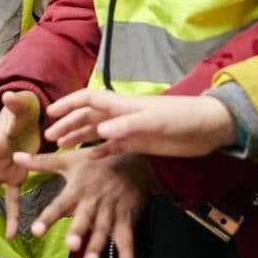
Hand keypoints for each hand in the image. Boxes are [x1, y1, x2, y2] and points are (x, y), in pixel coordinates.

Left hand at [13, 148, 150, 257]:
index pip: (60, 204)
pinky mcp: (126, 221)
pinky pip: (128, 244)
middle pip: (85, 218)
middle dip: (79, 231)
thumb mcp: (68, 160)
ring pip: (104, 231)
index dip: (49, 217)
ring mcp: (111, 212)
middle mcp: (94, 202)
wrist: (133, 159)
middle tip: (71, 245)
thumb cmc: (95, 161)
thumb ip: (41, 162)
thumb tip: (15, 157)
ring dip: (98, 246)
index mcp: (77, 189)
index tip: (36, 231)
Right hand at [46, 90, 237, 158]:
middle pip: (87, 116)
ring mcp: (129, 130)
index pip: (87, 99)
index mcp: (121, 105)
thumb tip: (100, 131)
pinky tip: (88, 158)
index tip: (49, 114)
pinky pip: (112, 147)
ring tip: (61, 147)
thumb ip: (126, 126)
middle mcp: (121, 115)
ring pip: (96, 131)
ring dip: (78, 136)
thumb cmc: (182, 117)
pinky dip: (98, 151)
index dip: (67, 104)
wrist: (208, 128)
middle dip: (67, 124)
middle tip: (49, 138)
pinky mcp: (139, 143)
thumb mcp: (154, 121)